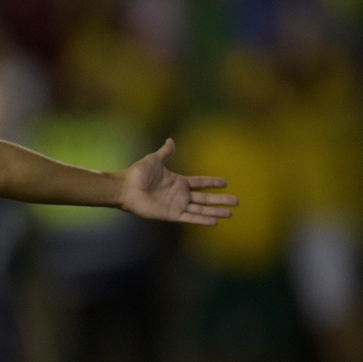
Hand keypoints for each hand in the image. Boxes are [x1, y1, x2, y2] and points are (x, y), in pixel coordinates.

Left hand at [119, 139, 237, 224]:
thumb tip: (171, 140)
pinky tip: (214, 222)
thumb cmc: (138, 173)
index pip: (200, 183)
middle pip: (205, 198)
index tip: (225, 183)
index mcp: (178, 182)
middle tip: (237, 201)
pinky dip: (202, 219)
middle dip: (221, 200)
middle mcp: (180, 194)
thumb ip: (166, 152)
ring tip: (230, 213)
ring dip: (215, 211)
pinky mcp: (171, 214)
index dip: (212, 182)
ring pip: (201, 209)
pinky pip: (190, 217)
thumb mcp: (154, 160)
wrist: (126, 188)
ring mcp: (177, 205)